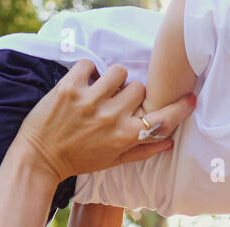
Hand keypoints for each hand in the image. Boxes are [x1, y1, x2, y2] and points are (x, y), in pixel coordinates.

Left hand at [17, 60, 195, 181]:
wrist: (40, 158)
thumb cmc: (79, 160)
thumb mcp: (113, 161)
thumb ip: (142, 150)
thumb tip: (169, 142)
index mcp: (125, 136)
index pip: (162, 119)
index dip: (179, 107)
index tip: (189, 99)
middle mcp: (111, 117)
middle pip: (139, 88)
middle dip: (130, 93)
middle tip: (116, 102)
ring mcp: (90, 100)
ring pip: (119, 72)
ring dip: (112, 79)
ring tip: (100, 90)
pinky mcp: (70, 87)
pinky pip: (90, 63)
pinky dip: (87, 70)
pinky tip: (82, 84)